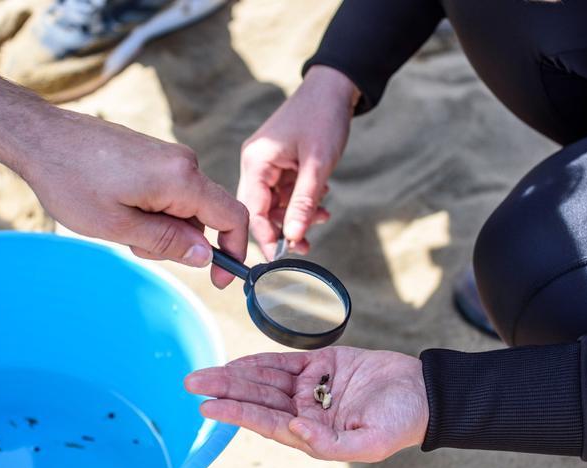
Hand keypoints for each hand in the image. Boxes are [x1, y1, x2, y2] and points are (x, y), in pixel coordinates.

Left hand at [18, 110, 247, 287]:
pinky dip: (152, 210)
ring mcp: (168, 155)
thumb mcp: (118, 227)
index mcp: (182, 178)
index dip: (233, 251)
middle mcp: (183, 162)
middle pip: (206, 215)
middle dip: (181, 241)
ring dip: (162, 226)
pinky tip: (117, 207)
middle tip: (135, 246)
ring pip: (185, 206)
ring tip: (118, 224)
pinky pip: (169, 191)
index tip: (219, 278)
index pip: (232, 217)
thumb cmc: (71, 181)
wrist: (39, 137)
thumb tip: (206, 256)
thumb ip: (168, 242)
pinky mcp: (153, 154)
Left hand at [184, 346, 428, 461]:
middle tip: (192, 382)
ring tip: (206, 373)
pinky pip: (285, 362)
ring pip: (266, 379)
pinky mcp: (323, 363)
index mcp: (314, 432)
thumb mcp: (371, 442)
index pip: (267, 422)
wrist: (425, 391)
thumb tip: (295, 430)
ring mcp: (313, 386)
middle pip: (259, 398)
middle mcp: (307, 410)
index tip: (209, 407)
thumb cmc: (402, 421)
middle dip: (225, 390)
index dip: (237, 413)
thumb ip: (331, 442)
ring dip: (236, 375)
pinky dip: (261, 361)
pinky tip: (239, 362)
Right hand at [238, 65, 358, 258]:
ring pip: (276, 204)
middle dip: (284, 229)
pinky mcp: (280, 163)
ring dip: (298, 215)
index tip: (278, 260)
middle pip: (261, 210)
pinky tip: (320, 202)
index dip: (264, 237)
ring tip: (322, 218)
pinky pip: (286, 192)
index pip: (251, 210)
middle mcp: (256, 164)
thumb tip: (293, 239)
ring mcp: (268, 164)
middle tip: (306, 246)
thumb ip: (304, 203)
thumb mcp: (317, 165)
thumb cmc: (323, 118)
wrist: (335, 88)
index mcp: (256, 162)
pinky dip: (302, 201)